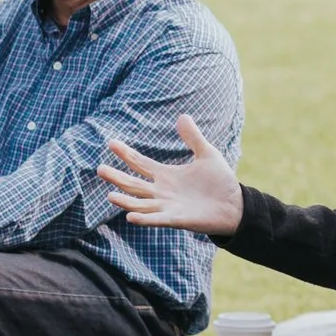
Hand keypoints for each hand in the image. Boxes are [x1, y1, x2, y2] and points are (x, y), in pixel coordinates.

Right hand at [100, 114, 244, 235]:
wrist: (235, 205)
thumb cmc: (220, 182)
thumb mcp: (207, 154)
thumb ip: (193, 137)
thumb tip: (182, 116)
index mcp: (166, 175)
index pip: (140, 163)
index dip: (126, 154)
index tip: (110, 142)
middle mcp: (162, 192)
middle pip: (134, 184)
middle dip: (117, 177)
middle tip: (100, 169)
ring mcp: (167, 206)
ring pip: (140, 204)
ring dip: (125, 201)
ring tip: (110, 195)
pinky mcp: (176, 219)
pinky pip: (156, 219)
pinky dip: (143, 219)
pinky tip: (130, 216)